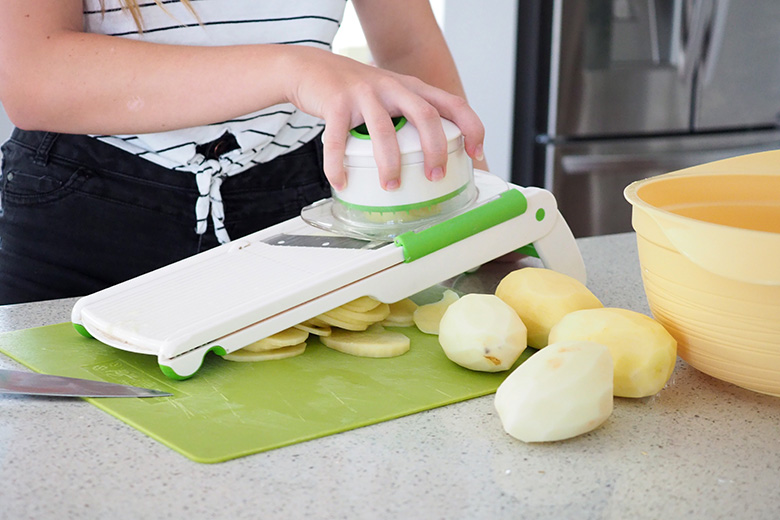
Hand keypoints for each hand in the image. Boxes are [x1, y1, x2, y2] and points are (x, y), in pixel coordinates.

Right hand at [285, 47, 484, 191]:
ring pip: (384, 130)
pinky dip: (338, 165)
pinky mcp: (335, 103)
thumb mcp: (392, 95)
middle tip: (434, 176)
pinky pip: (337, 140)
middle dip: (434, 149)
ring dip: (390, 163)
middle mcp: (392, 87)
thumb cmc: (356, 91)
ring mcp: (363, 93)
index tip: (475, 153)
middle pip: (425, 116)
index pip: (452, 103)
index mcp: (411, 88)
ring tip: (391, 185)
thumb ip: (412, 117)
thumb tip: (434, 158)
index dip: (471, 127)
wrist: (311, 67)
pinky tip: (340, 181)